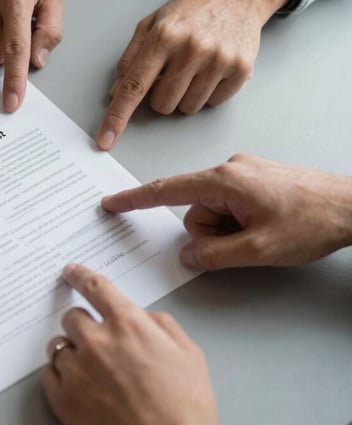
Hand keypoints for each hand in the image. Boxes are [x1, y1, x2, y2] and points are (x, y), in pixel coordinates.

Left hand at [42, 264, 220, 424]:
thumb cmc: (186, 407)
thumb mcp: (188, 353)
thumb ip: (161, 324)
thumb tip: (142, 316)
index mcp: (128, 325)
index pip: (95, 287)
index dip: (80, 275)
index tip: (71, 272)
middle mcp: (98, 342)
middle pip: (72, 317)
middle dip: (83, 324)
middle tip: (96, 341)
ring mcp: (77, 371)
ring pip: (58, 345)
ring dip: (71, 351)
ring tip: (92, 371)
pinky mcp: (63, 399)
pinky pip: (48, 374)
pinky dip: (60, 376)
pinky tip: (79, 385)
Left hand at [96, 0, 292, 149]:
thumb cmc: (190, 10)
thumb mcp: (152, 24)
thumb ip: (130, 59)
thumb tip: (115, 94)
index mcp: (163, 37)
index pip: (133, 86)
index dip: (117, 116)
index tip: (106, 140)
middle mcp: (191, 49)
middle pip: (162, 105)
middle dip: (161, 96)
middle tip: (171, 72)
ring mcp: (219, 60)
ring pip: (187, 108)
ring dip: (185, 95)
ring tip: (193, 67)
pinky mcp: (241, 69)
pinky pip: (213, 103)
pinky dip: (208, 92)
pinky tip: (212, 69)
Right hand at [101, 153, 351, 269]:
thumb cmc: (313, 220)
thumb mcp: (257, 250)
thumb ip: (213, 255)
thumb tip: (189, 255)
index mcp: (223, 180)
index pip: (166, 190)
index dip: (135, 199)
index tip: (111, 203)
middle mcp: (230, 169)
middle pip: (195, 210)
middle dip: (211, 233)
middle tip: (245, 242)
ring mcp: (245, 173)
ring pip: (214, 210)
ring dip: (229, 229)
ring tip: (263, 234)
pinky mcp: (256, 179)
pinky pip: (231, 204)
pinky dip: (240, 221)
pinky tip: (267, 226)